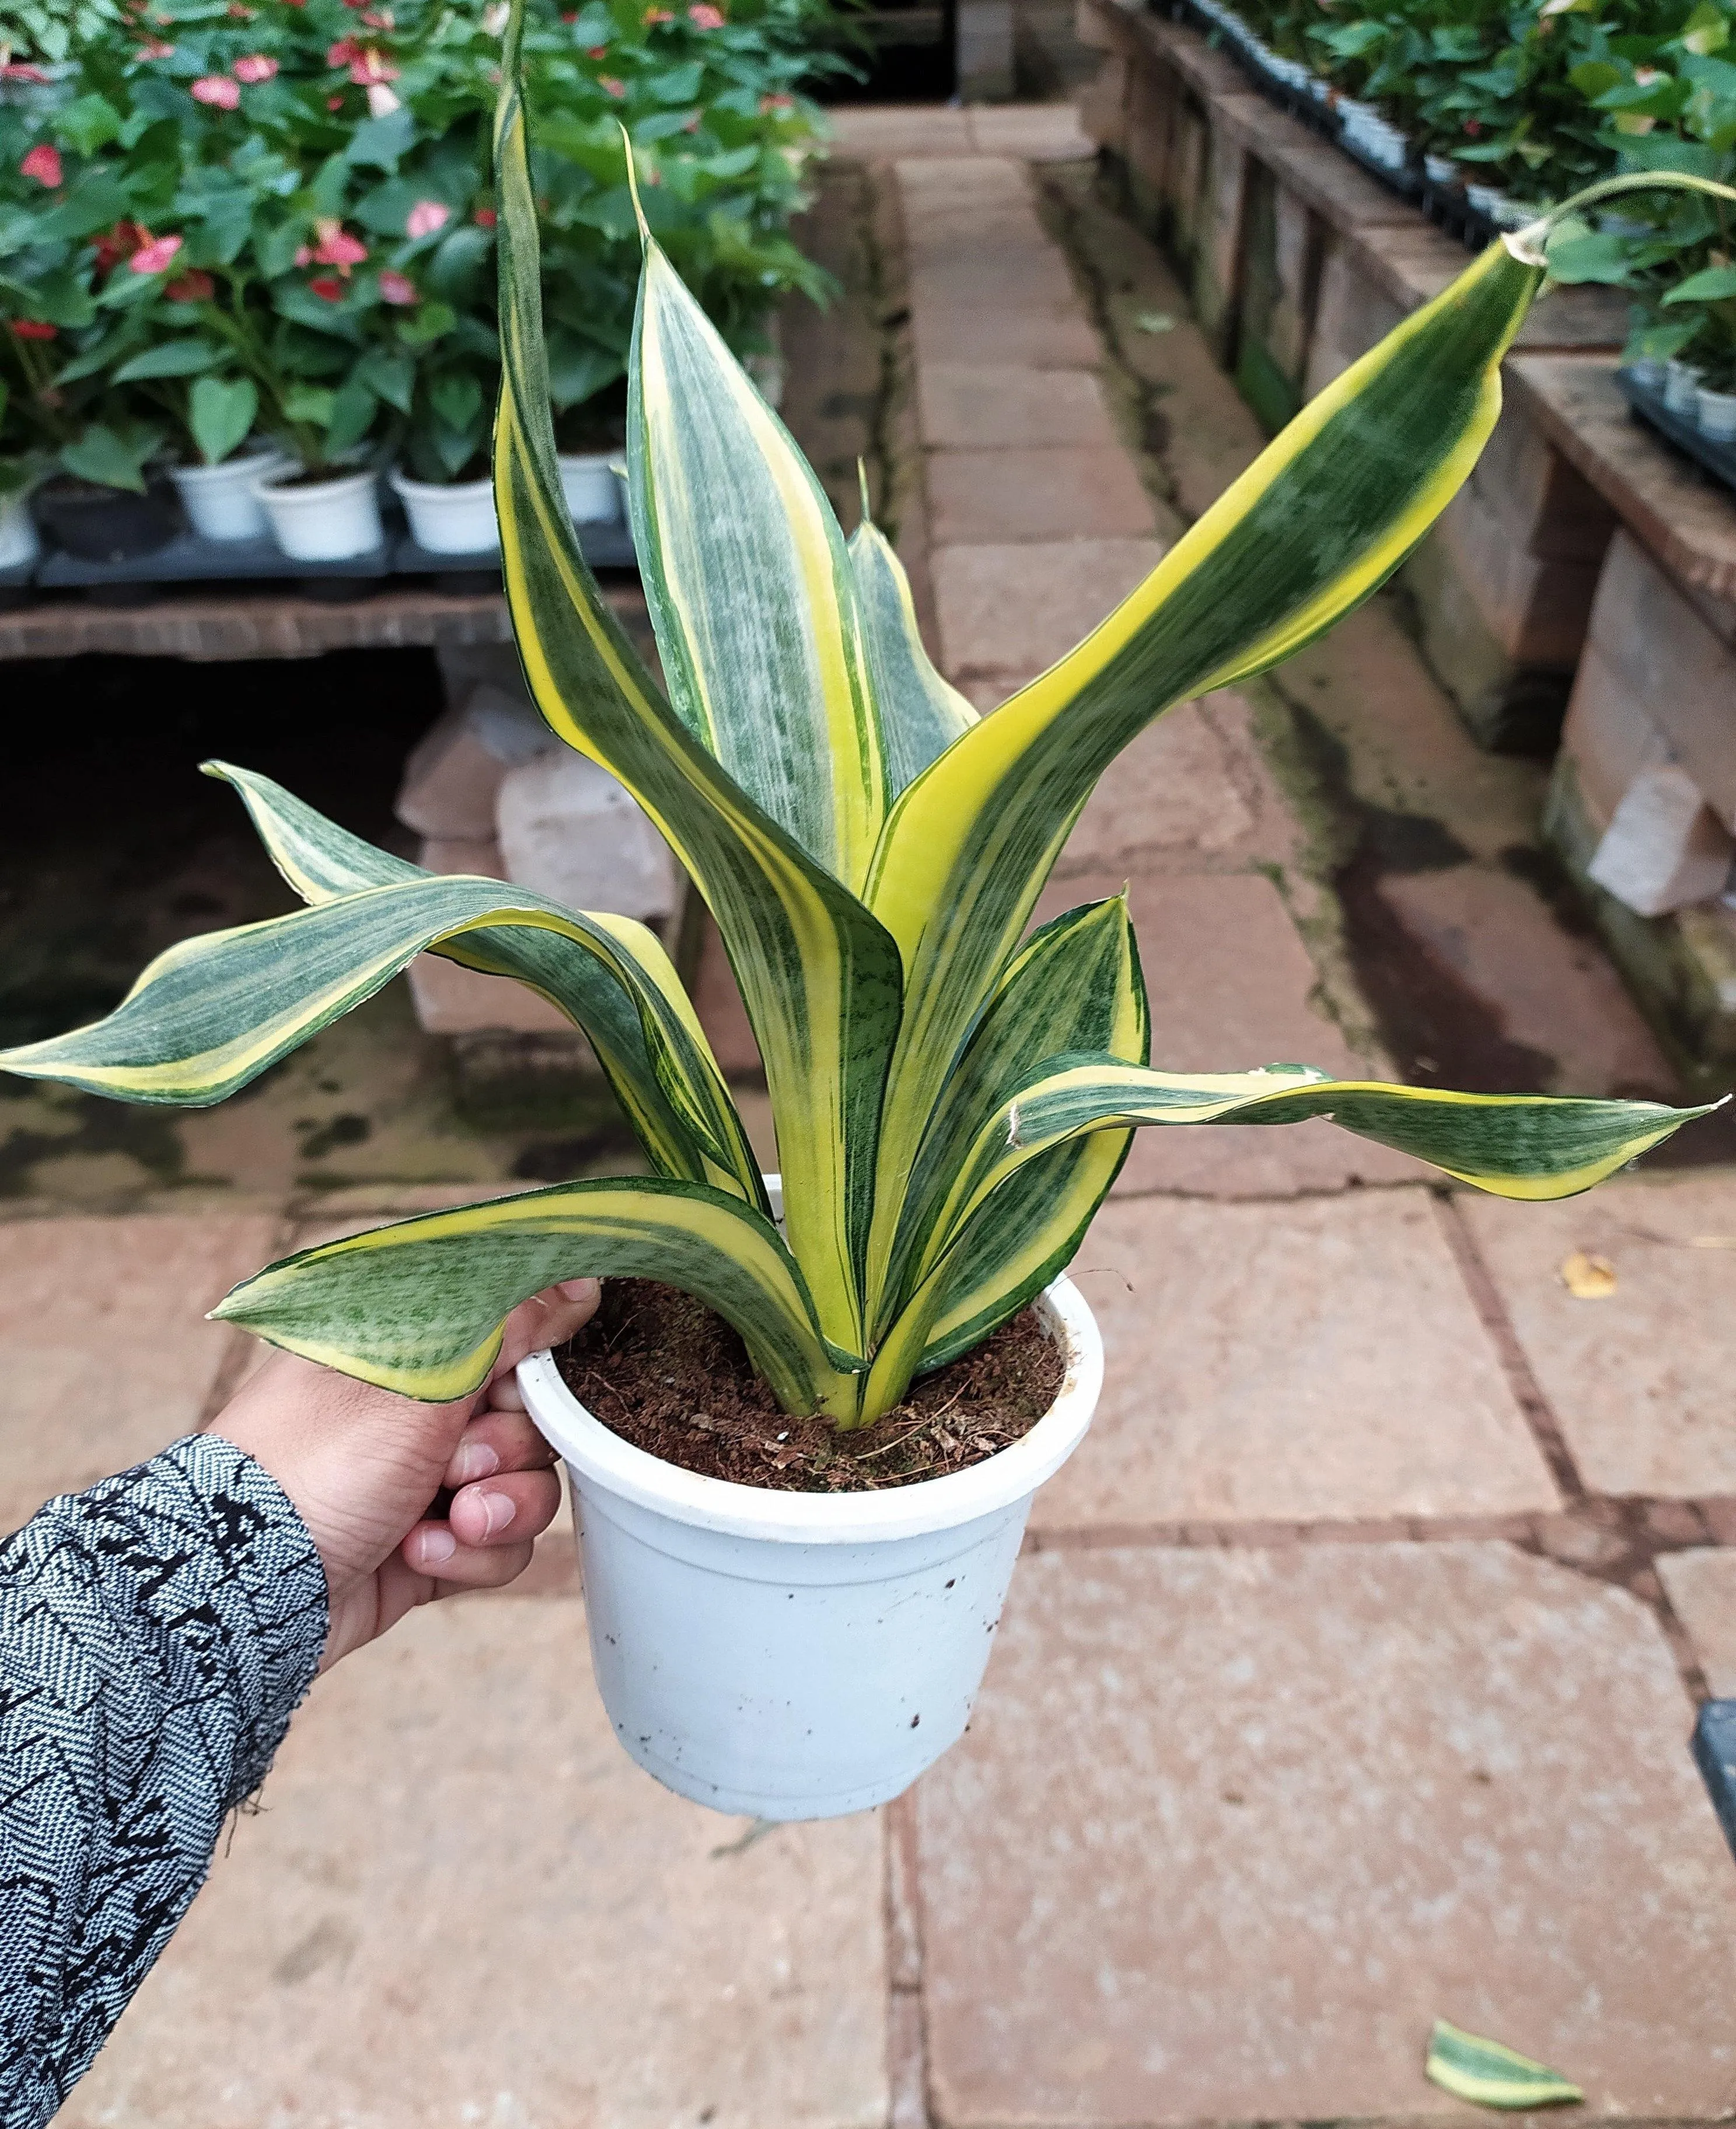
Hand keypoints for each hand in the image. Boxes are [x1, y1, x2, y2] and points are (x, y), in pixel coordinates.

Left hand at [208, 1278, 599, 1668]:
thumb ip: (510, 1322)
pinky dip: (473, 1554)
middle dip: (509, 1448)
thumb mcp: (423, 1376)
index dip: (533, 1358)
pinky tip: (419, 1553)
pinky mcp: (433, 1540)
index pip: (512, 1325)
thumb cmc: (314, 1463)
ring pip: (527, 1481)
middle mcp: (421, 1403)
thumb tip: (579, 1277)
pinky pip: (502, 1543)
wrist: (247, 1586)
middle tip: (458, 1463)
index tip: (522, 1384)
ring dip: (499, 1508)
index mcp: (410, 1343)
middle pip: (531, 1411)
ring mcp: (425, 1474)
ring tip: (446, 1520)